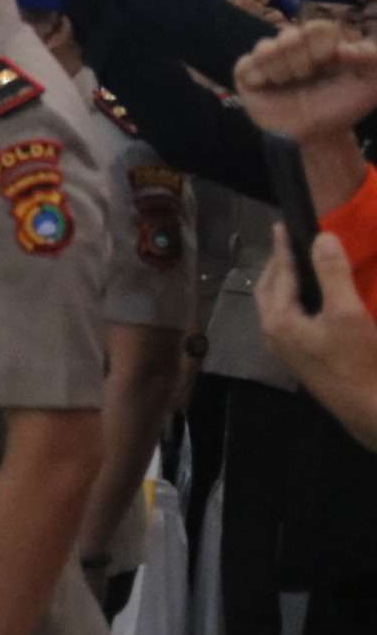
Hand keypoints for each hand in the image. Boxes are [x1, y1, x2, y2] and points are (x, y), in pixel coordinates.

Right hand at [234, 21, 376, 142]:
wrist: (319, 135)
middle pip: (289, 34)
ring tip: (286, 82)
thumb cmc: (343, 105)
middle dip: (300, 59)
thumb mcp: (372, 84)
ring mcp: (270, 61)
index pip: (317, 27)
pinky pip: (244, 64)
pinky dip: (256, 74)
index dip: (321, 44)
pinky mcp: (248, 77)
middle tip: (305, 76)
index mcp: (322, 44)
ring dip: (279, 67)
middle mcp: (294, 47)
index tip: (330, 62)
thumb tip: (342, 49)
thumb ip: (371, 59)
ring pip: (265, 47)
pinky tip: (266, 85)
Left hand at [260, 226, 376, 444]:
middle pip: (268, 290)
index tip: (281, 225)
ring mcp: (285, 348)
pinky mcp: (299, 357)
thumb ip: (332, 273)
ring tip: (295, 264)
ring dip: (282, 282)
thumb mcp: (348, 312)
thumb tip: (321, 237)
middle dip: (276, 264)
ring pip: (274, 306)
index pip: (279, 274)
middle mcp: (273, 333)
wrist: (368, 409)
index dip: (282, 248)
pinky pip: (286, 319)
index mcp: (278, 320)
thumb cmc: (357, 360)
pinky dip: (292, 300)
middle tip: (286, 242)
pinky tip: (309, 299)